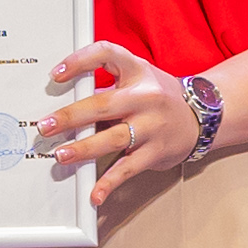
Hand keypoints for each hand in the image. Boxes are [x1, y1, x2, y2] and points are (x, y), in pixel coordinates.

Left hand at [34, 42, 198, 206]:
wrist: (201, 116)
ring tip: (61, 155)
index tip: (56, 74)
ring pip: (113, 138)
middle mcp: (146, 96)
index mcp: (137, 70)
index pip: (106, 54)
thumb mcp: (137, 79)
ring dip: (83, 149)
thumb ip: (105, 89)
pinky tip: (95, 193)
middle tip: (46, 126)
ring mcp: (152, 125)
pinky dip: (110, 183)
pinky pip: (129, 168)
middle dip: (70, 116)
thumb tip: (63, 106)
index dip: (79, 61)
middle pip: (103, 104)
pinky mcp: (155, 151)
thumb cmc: (158, 96)